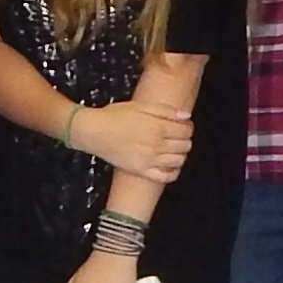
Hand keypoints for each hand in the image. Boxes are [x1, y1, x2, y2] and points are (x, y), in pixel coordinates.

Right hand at [64, 99, 190, 182]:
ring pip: (178, 161)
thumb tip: (186, 116)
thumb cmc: (115, 116)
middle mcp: (157, 144)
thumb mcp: (141, 105)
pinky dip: (173, 173)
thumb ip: (165, 111)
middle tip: (178, 137)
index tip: (184, 126)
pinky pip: (165, 177)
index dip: (188, 128)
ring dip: (181, 155)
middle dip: (185, 140)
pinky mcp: (141, 171)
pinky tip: (170, 166)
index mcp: (158, 126)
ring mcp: (150, 160)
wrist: (94, 132)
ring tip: (174, 150)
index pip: (186, 131)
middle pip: (185, 146)